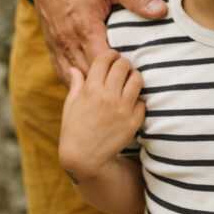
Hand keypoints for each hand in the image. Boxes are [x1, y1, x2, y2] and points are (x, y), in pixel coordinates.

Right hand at [26, 0, 166, 83]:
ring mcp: (56, 44)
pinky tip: (91, 81)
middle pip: (89, 76)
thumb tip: (161, 11)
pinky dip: (77, 80)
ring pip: (73, 78)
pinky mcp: (50, 43)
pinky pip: (63, 71)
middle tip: (128, 85)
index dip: (120, 71)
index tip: (137, 71)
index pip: (104, 63)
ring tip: (112, 88)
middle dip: (108, 84)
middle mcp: (67, 41)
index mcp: (84, 27)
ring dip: (91, 85)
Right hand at [59, 50, 145, 181]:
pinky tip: (131, 103)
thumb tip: (75, 68)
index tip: (112, 56)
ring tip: (130, 82)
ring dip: (134, 77)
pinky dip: (138, 100)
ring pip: (137, 79)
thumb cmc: (74, 130)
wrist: (85, 158)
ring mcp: (122, 109)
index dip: (110, 54)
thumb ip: (76, 84)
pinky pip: (143, 101)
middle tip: (122, 68)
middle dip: (123, 63)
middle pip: (123, 65)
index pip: (105, 59)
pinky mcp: (133, 122)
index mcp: (90, 90)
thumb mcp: (70, 106)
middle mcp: (108, 97)